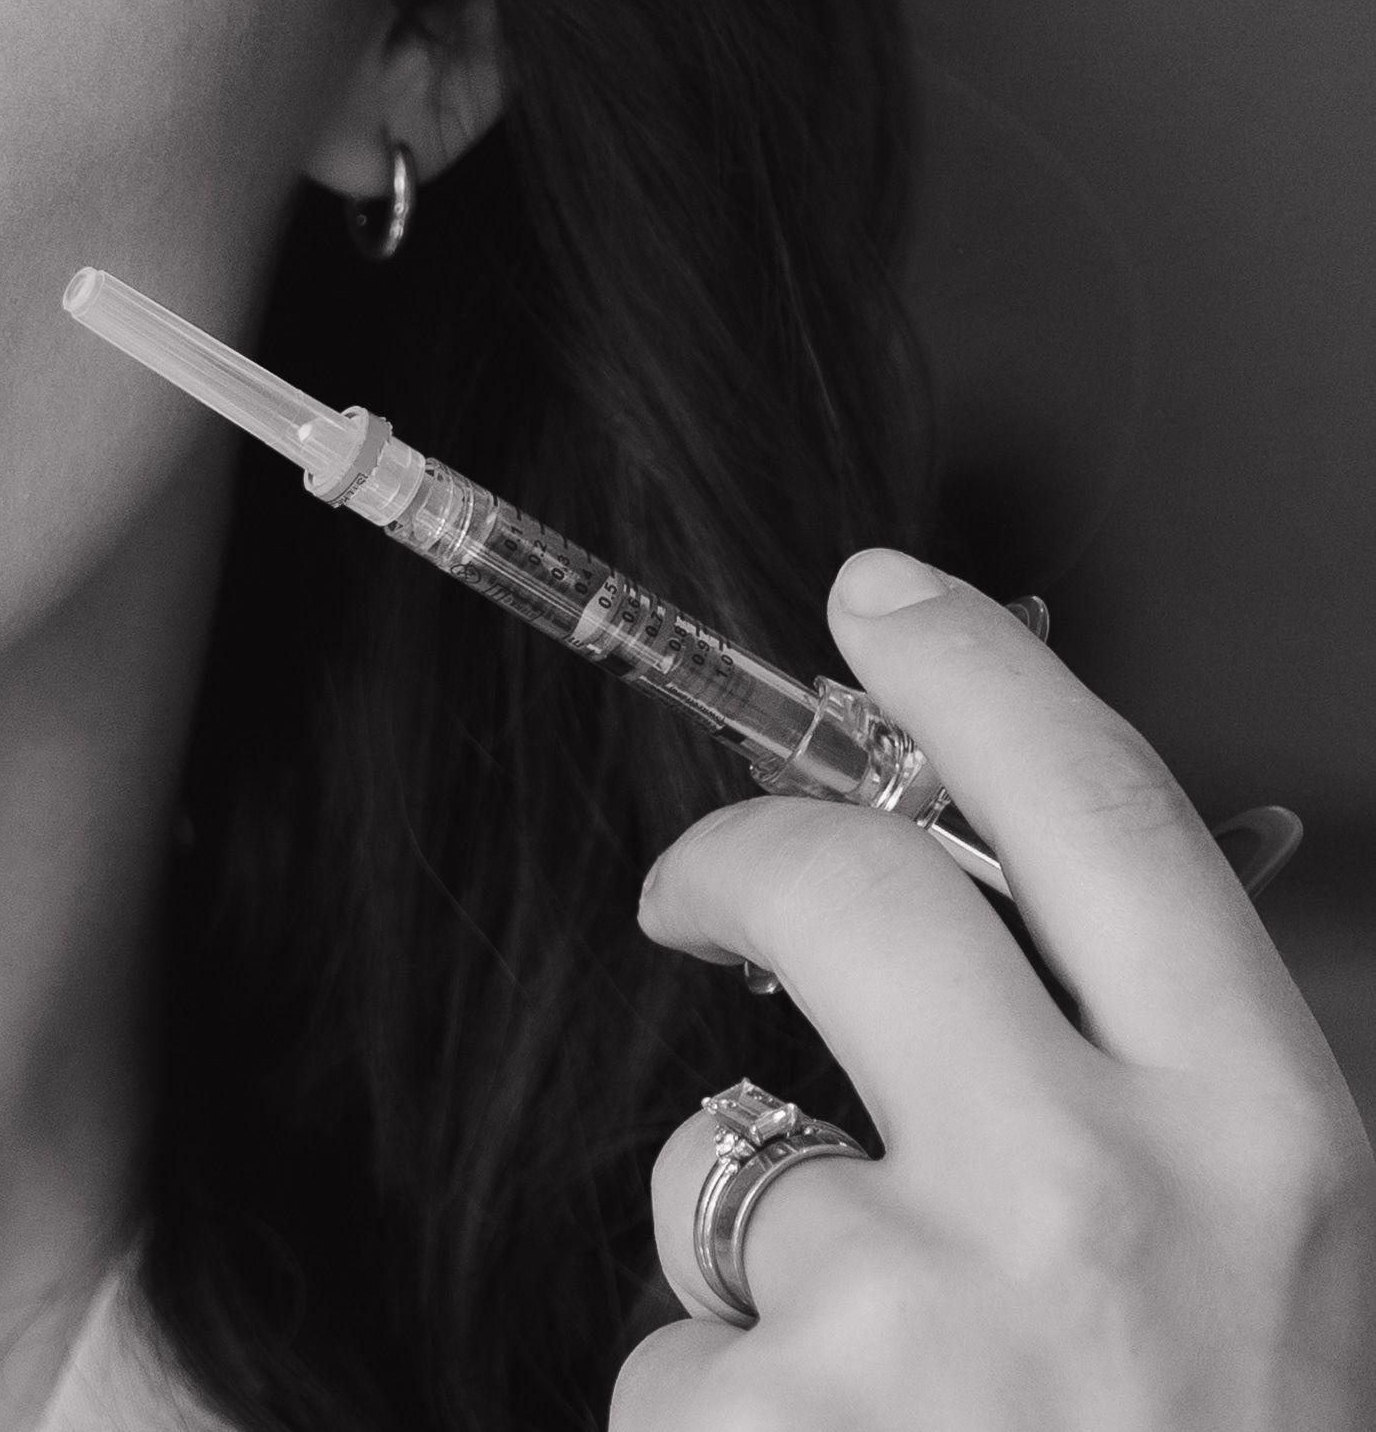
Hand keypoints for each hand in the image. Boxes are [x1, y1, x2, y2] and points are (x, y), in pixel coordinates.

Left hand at [613, 550, 1375, 1430]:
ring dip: (766, 1266)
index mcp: (1263, 1137)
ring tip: (891, 1414)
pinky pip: (677, 1359)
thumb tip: (997, 875)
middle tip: (699, 893)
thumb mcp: (1272, 1273)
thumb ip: (1149, 1077)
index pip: (1102, 805)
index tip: (878, 599)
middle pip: (850, 884)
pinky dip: (724, 1424)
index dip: (974, 671)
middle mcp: (1098, 1206)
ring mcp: (918, 1332)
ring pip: (734, 1163)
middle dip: (744, 855)